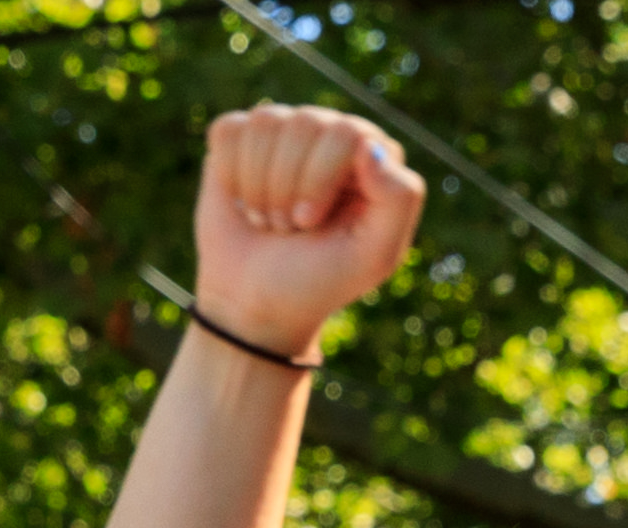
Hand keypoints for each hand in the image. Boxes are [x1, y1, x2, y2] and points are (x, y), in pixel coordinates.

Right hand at [188, 105, 425, 360]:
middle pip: (304, 123)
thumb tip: (370, 145)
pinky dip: (229, 174)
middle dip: (287, 187)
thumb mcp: (374, 256)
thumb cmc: (318, 280)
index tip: (309, 223)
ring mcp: (286, 133)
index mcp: (373, 155)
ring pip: (266, 124)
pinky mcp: (241, 139)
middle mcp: (331, 133)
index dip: (318, 180)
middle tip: (290, 227)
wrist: (255, 303)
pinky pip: (229, 129)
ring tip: (269, 219)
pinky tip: (241, 201)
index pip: (346, 133)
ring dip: (258, 186)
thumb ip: (399, 199)